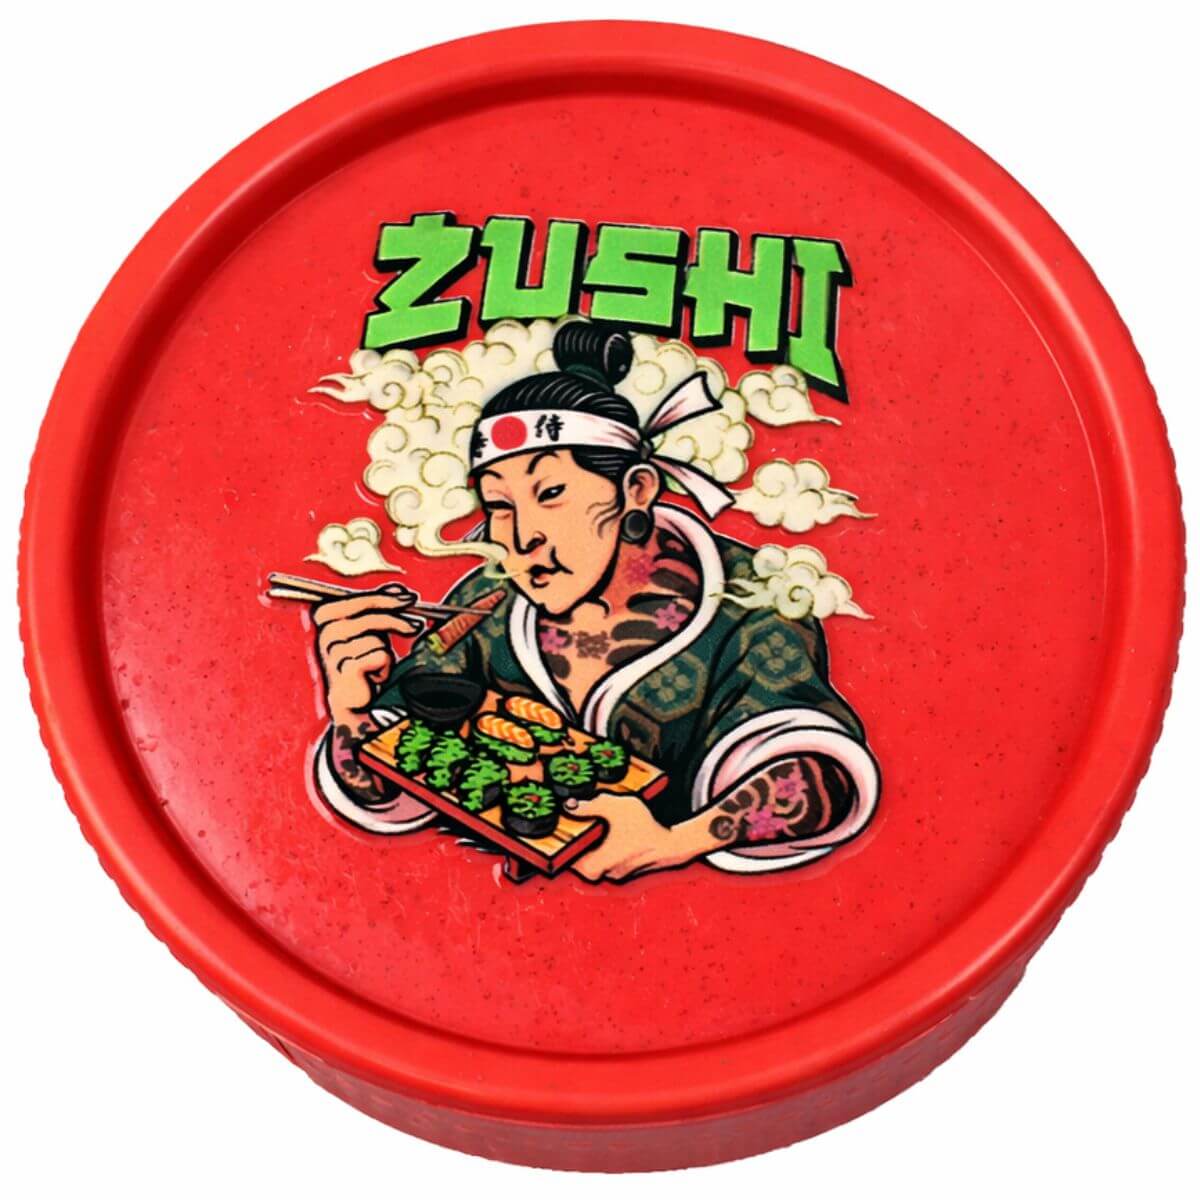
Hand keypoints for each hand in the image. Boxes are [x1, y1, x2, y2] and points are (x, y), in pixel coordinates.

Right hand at [313, 587, 421, 725]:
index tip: (410, 598)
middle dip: (397, 620)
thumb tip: (398, 588)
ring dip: (384, 652)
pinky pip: (380, 657)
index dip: (387, 598)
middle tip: (417, 625)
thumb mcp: (370, 627)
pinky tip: (374, 675)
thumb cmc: (360, 657)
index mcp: (325, 615)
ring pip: (378, 640)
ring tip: (375, 664)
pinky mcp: (345, 670)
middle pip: (371, 617)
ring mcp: (333, 651)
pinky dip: (384, 666)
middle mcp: (325, 632)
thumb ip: (379, 607)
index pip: (360, 599)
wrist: (352, 695)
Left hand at [566, 792, 687, 881]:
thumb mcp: (615, 807)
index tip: (563, 833)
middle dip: (580, 845)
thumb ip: (591, 805)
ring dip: (595, 848)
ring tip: (597, 830)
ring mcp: (618, 874)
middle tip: (579, 830)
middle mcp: (606, 874)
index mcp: (596, 864)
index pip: (568, 859)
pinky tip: (613, 835)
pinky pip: (611, 861)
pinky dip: (609, 850)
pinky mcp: (629, 871)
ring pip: (597, 862)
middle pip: (581, 861)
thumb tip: (570, 806)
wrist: (674, 843)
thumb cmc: (646, 828)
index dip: (563, 846)